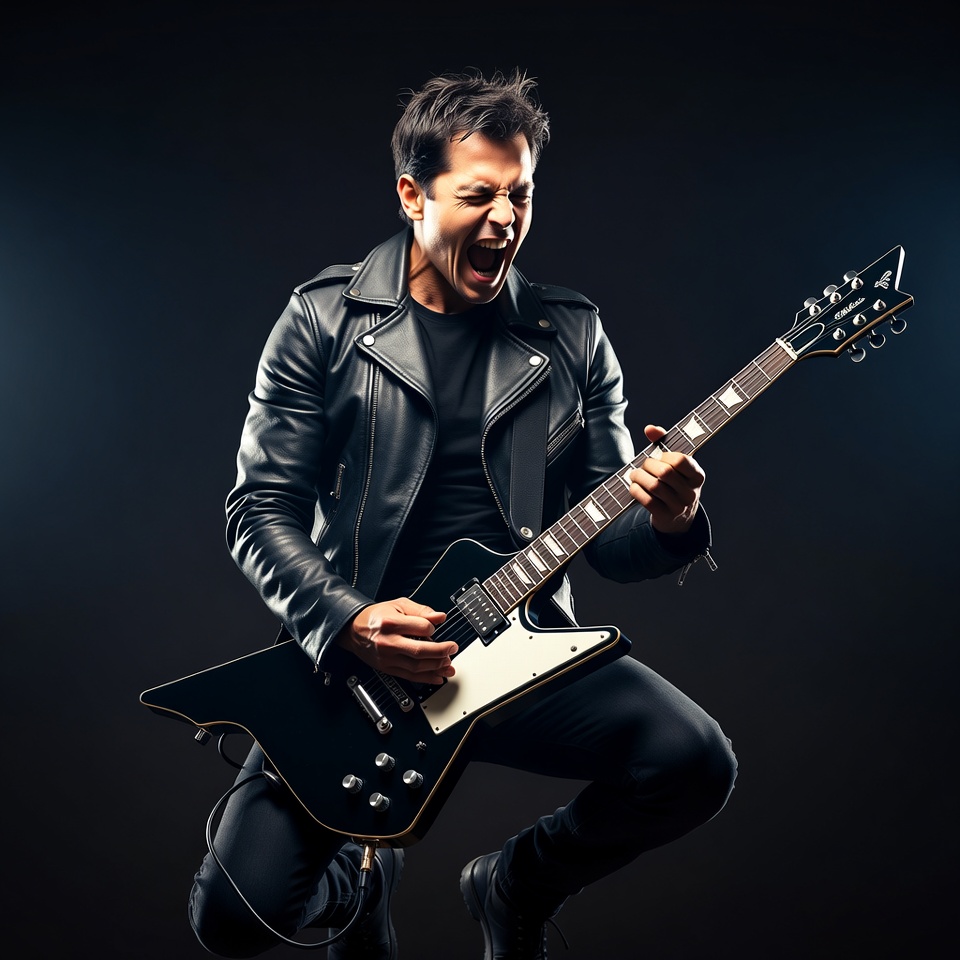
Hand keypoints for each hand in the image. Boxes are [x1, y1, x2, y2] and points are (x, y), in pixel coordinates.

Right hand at [336, 597, 454, 684]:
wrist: (353, 630)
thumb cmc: (376, 616)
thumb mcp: (398, 605)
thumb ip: (421, 610)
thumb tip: (440, 617)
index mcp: (390, 623)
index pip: (421, 628)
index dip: (432, 628)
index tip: (434, 627)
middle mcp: (388, 642)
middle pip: (420, 651)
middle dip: (441, 651)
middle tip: (452, 648)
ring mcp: (387, 658)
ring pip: (416, 667)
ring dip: (437, 667)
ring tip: (449, 664)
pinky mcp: (387, 668)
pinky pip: (409, 676)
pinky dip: (426, 678)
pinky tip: (438, 677)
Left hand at [627, 424, 704, 534]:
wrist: (678, 517)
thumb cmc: (674, 482)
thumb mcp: (674, 464)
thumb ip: (663, 443)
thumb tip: (650, 428)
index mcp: (697, 475)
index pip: (680, 460)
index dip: (664, 455)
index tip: (658, 456)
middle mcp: (691, 492)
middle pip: (664, 473)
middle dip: (647, 466)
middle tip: (642, 465)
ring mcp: (680, 506)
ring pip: (654, 487)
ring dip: (638, 477)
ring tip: (634, 474)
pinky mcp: (666, 516)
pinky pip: (647, 501)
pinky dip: (636, 491)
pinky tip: (634, 486)